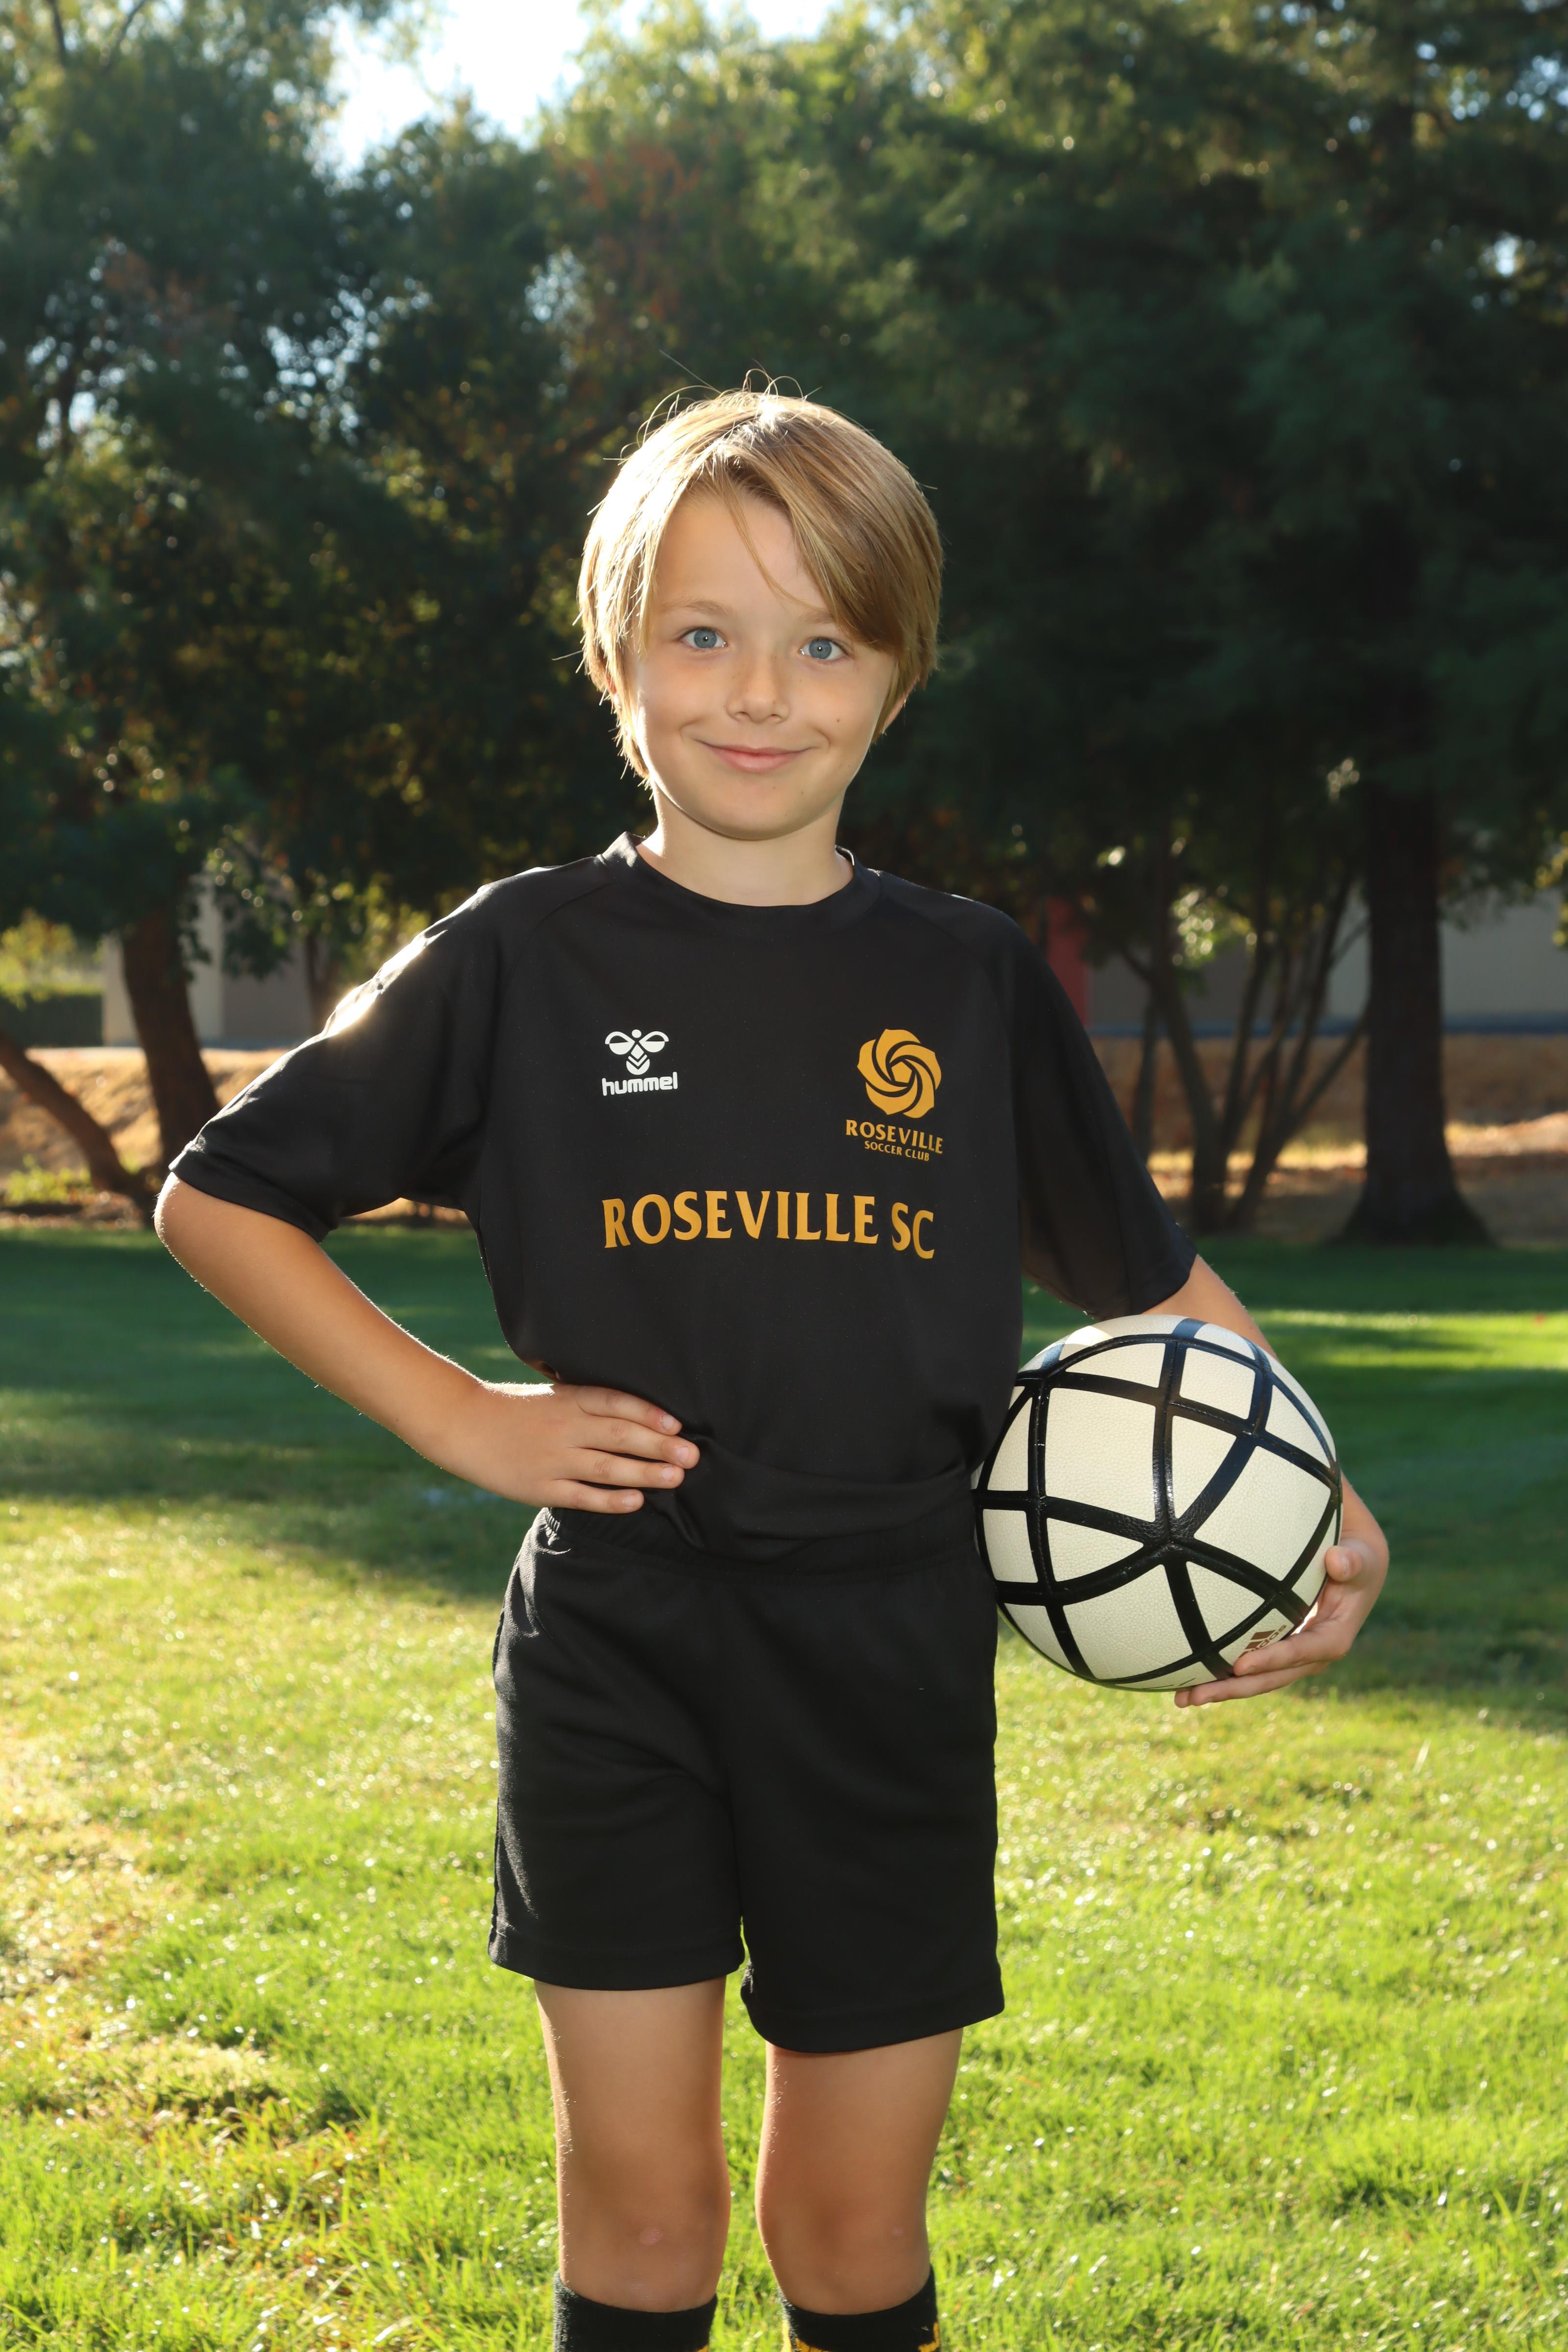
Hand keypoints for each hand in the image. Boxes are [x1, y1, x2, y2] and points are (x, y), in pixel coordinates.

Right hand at [433, 1379, 698, 1513]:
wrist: (462, 1424)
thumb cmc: (514, 1408)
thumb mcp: (551, 1394)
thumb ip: (587, 1401)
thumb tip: (635, 1411)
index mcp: (568, 1399)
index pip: (615, 1402)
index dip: (648, 1413)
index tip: (677, 1423)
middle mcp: (565, 1427)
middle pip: (619, 1435)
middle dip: (659, 1445)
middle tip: (693, 1454)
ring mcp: (553, 1458)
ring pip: (606, 1467)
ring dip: (644, 1472)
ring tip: (676, 1477)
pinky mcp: (540, 1487)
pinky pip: (581, 1495)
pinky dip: (610, 1499)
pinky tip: (636, 1501)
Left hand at [1173, 1477, 1387, 1708]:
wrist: (1355, 1566)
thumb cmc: (1355, 1556)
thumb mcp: (1360, 1557)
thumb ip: (1352, 1561)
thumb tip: (1338, 1562)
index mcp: (1335, 1636)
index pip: (1304, 1653)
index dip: (1274, 1660)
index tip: (1240, 1666)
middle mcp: (1313, 1654)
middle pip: (1274, 1677)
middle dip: (1236, 1688)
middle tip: (1197, 1695)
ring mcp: (1294, 1656)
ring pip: (1257, 1679)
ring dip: (1221, 1689)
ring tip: (1182, 1698)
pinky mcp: (1279, 1649)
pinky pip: (1250, 1667)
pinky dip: (1222, 1674)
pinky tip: (1188, 1680)